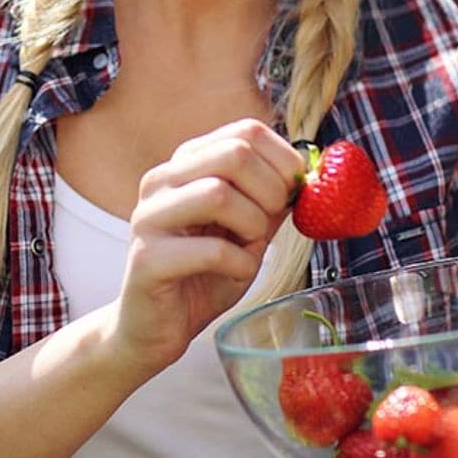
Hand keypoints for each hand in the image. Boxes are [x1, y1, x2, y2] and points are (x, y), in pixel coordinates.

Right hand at [110, 118, 303, 380]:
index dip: (283, 159)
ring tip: (251, 248)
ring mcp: (148, 216)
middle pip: (233, 154)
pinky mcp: (147, 258)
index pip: (244, 131)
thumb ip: (269, 202)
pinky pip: (212, 250)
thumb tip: (310, 178)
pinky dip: (239, 263)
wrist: (154, 326)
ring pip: (217, 193)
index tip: (294, 192)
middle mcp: (160, 180)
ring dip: (252, 225)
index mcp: (185, 165)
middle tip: (271, 222)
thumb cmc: (203, 274)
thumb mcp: (245, 231)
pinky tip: (235, 272)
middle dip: (270, 190)